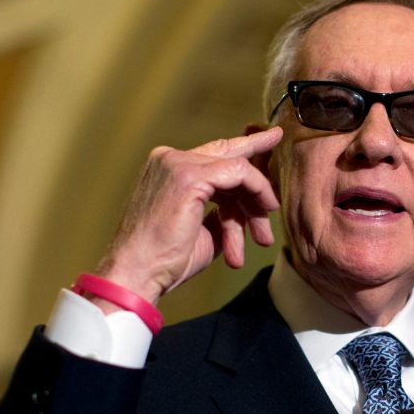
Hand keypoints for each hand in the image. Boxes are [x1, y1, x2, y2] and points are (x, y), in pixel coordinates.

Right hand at [94, 127, 282, 303]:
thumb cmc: (167, 260)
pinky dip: (255, 193)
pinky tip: (261, 217)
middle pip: (230, 158)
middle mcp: (169, 158)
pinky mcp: (188, 175)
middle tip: (275, 201)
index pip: (216, 152)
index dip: (247, 147)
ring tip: (262, 237)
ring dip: (255, 204)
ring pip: (239, 168)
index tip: (272, 138)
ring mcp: (177, 164)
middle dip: (259, 181)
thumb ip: (224, 210)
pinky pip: (239, 173)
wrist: (138, 275)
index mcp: (168, 168)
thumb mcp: (203, 229)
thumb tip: (249, 205)